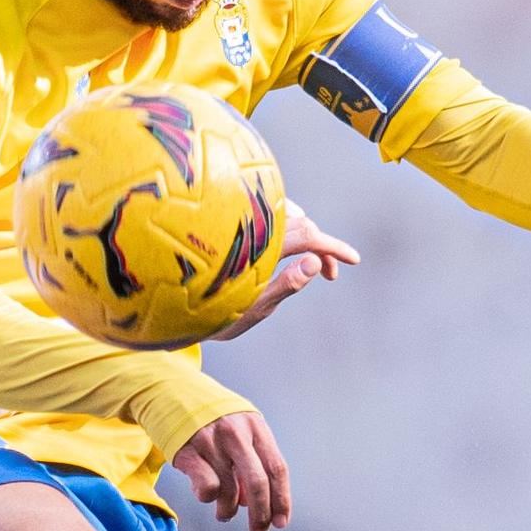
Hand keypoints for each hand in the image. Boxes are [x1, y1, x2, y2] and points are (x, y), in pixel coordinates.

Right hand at [171, 411, 290, 530]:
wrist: (171, 391)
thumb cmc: (212, 417)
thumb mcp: (239, 428)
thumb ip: (252, 460)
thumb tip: (256, 502)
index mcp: (255, 426)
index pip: (277, 468)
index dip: (281, 499)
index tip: (281, 522)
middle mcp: (235, 433)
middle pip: (257, 483)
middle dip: (261, 514)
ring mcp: (211, 441)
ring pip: (229, 490)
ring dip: (229, 510)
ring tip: (225, 513)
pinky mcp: (187, 452)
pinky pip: (206, 488)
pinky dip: (208, 499)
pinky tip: (206, 496)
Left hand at [208, 200, 359, 341]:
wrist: (177, 307)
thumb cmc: (214, 313)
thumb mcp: (255, 307)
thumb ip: (286, 283)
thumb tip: (314, 261)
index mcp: (257, 249)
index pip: (307, 236)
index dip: (333, 247)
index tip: (353, 260)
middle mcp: (249, 230)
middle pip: (300, 225)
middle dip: (321, 247)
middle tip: (329, 274)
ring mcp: (240, 225)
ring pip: (286, 219)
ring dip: (305, 237)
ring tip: (311, 261)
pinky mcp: (233, 225)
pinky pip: (268, 217)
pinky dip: (286, 228)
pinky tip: (287, 244)